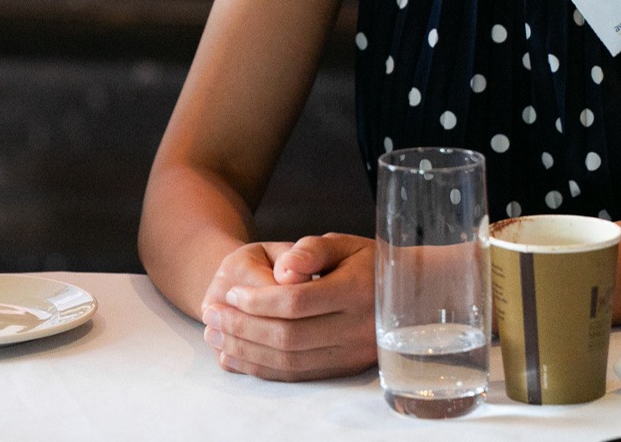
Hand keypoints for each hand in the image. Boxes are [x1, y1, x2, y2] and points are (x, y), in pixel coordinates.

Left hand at [199, 233, 376, 380]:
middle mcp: (357, 329)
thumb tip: (282, 268)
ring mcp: (351, 355)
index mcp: (357, 291)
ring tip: (215, 335)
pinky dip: (261, 369)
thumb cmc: (368, 263)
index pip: (297, 302)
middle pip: (288, 336)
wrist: (408, 297)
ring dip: (245, 350)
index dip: (258, 301)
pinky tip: (235, 356)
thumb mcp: (344, 244)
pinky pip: (296, 376)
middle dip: (243, 328)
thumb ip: (311, 250)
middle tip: (211, 316)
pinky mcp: (343, 370)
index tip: (231, 294)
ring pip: (289, 361)